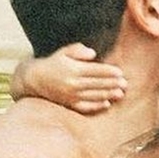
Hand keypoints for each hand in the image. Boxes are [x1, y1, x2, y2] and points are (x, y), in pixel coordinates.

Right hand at [10, 43, 126, 113]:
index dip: (109, 72)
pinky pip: (85, 107)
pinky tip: (106, 104)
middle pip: (97, 84)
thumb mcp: (63, 52)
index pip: (95, 71)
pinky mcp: (69, 104)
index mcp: (73, 69)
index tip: (120, 72)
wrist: (34, 80)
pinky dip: (96, 106)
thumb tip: (93, 53)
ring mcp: (71, 96)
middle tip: (125, 84)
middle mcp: (73, 84)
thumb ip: (78, 50)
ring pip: (94, 96)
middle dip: (113, 84)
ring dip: (108, 95)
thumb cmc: (53, 63)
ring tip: (120, 94)